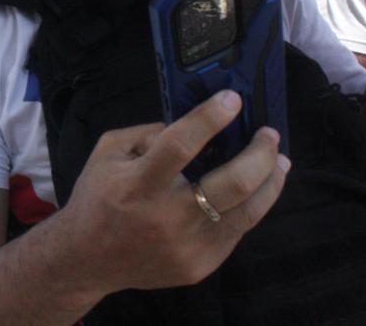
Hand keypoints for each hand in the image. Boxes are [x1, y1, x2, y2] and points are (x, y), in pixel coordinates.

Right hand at [58, 91, 287, 296]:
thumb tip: (192, 125)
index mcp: (137, 184)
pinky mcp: (200, 266)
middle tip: (268, 134)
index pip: (180, 145)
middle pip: (233, 184)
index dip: (210, 118)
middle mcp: (166, 217)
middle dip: (260, 153)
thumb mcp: (107, 153)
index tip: (232, 99)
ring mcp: (187, 246)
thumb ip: (147, 135)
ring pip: (248, 212)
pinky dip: (249, 206)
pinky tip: (254, 191)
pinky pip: (236, 232)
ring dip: (271, 181)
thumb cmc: (97, 198)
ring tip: (278, 161)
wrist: (87, 259)